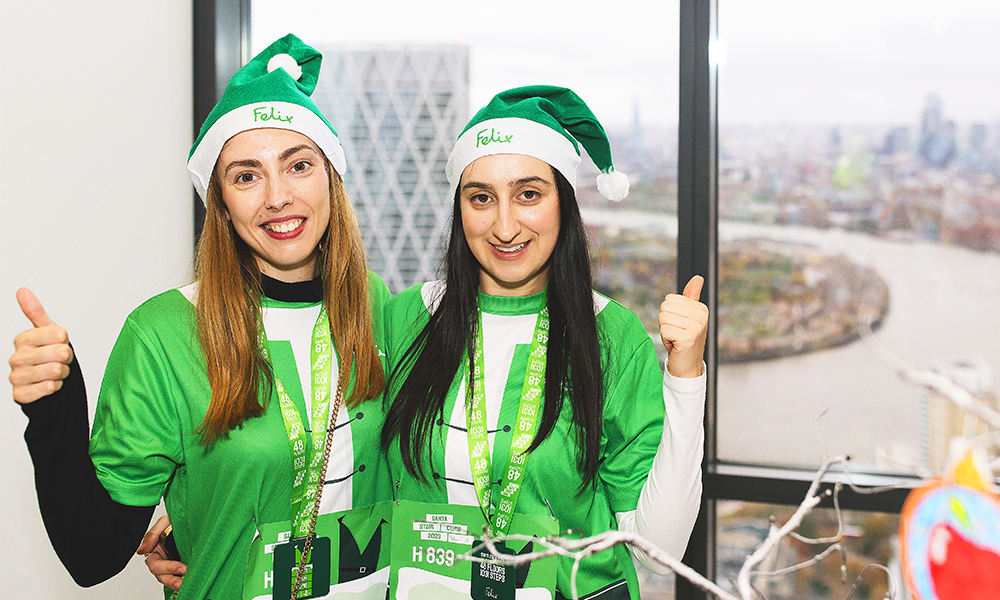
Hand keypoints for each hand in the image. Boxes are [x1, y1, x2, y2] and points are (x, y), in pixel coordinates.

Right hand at [9, 288, 73, 402]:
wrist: (48, 383)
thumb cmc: (50, 356)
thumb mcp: (48, 331)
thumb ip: (35, 312)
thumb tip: (22, 290)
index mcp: (23, 339)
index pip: (60, 335)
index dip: (66, 342)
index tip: (58, 345)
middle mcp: (16, 357)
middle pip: (61, 354)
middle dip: (67, 360)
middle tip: (59, 361)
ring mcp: (16, 376)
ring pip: (55, 371)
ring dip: (62, 374)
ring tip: (55, 373)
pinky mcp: (19, 394)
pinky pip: (48, 388)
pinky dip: (55, 387)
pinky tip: (49, 385)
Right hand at [137, 515, 185, 591]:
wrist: (193, 518)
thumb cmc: (175, 520)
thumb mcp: (164, 522)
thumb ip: (152, 534)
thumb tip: (141, 551)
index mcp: (155, 551)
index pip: (155, 565)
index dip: (167, 568)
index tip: (182, 568)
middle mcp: (163, 559)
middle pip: (161, 576)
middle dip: (171, 580)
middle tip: (183, 581)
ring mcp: (173, 563)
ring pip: (169, 578)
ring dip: (176, 583)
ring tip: (187, 585)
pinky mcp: (183, 565)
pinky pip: (179, 576)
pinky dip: (184, 581)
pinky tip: (190, 582)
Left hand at [660, 275, 708, 377]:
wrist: (687, 367)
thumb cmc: (684, 340)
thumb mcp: (687, 317)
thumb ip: (691, 297)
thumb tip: (698, 277)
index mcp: (701, 308)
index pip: (669, 299)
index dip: (669, 314)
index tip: (679, 326)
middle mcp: (701, 316)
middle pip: (665, 307)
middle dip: (665, 322)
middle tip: (676, 334)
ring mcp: (696, 327)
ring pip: (663, 318)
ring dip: (665, 332)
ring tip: (676, 339)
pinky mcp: (688, 338)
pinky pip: (664, 330)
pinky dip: (665, 340)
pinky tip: (675, 346)